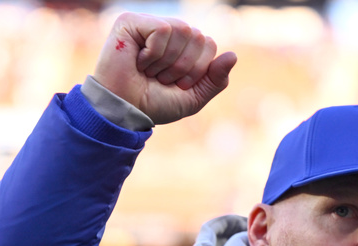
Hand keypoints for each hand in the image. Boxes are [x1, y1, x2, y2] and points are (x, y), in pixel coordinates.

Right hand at [93, 13, 236, 124]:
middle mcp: (168, 32)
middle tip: (161, 79)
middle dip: (184, 66)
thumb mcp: (192, 98)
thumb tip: (233, 56)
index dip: (198, 69)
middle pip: (199, 36)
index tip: (177, 84)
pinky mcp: (132, 21)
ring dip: (168, 61)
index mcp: (183, 46)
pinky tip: (138, 61)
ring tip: (149, 71)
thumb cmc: (154, 104)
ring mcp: (150, 24)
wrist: (124, 111)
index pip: (209, 44)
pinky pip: (163, 30)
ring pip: (183, 30)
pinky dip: (154, 53)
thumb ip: (215, 80)